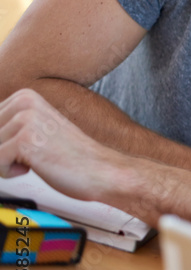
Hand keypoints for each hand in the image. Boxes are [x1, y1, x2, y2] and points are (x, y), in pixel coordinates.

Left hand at [0, 89, 120, 201]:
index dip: (4, 141)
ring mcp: (25, 119)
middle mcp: (24, 102)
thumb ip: (8, 126)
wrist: (101, 170)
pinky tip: (35, 167)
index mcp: (25, 96)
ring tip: (38, 160)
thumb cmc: (71, 157)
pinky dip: (10, 172)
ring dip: (7, 163)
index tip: (29, 146)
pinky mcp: (25, 140)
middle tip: (35, 154)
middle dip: (3, 151)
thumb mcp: (36, 130)